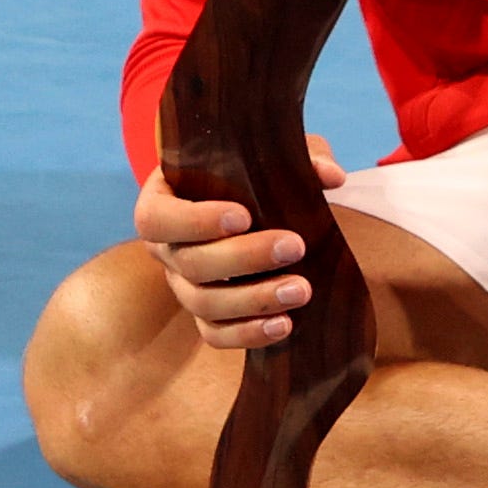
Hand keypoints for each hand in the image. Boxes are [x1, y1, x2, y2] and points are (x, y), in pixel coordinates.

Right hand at [137, 138, 349, 350]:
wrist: (254, 205)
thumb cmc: (251, 172)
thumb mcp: (272, 153)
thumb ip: (300, 155)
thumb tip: (331, 176)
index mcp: (162, 201)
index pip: (156, 218)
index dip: (194, 221)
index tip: (243, 215)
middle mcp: (166, 248)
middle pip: (188, 263)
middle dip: (242, 258)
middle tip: (295, 246)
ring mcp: (182, 285)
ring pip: (203, 303)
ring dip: (253, 300)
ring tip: (301, 290)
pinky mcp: (206, 314)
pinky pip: (215, 334)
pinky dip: (248, 334)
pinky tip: (285, 325)